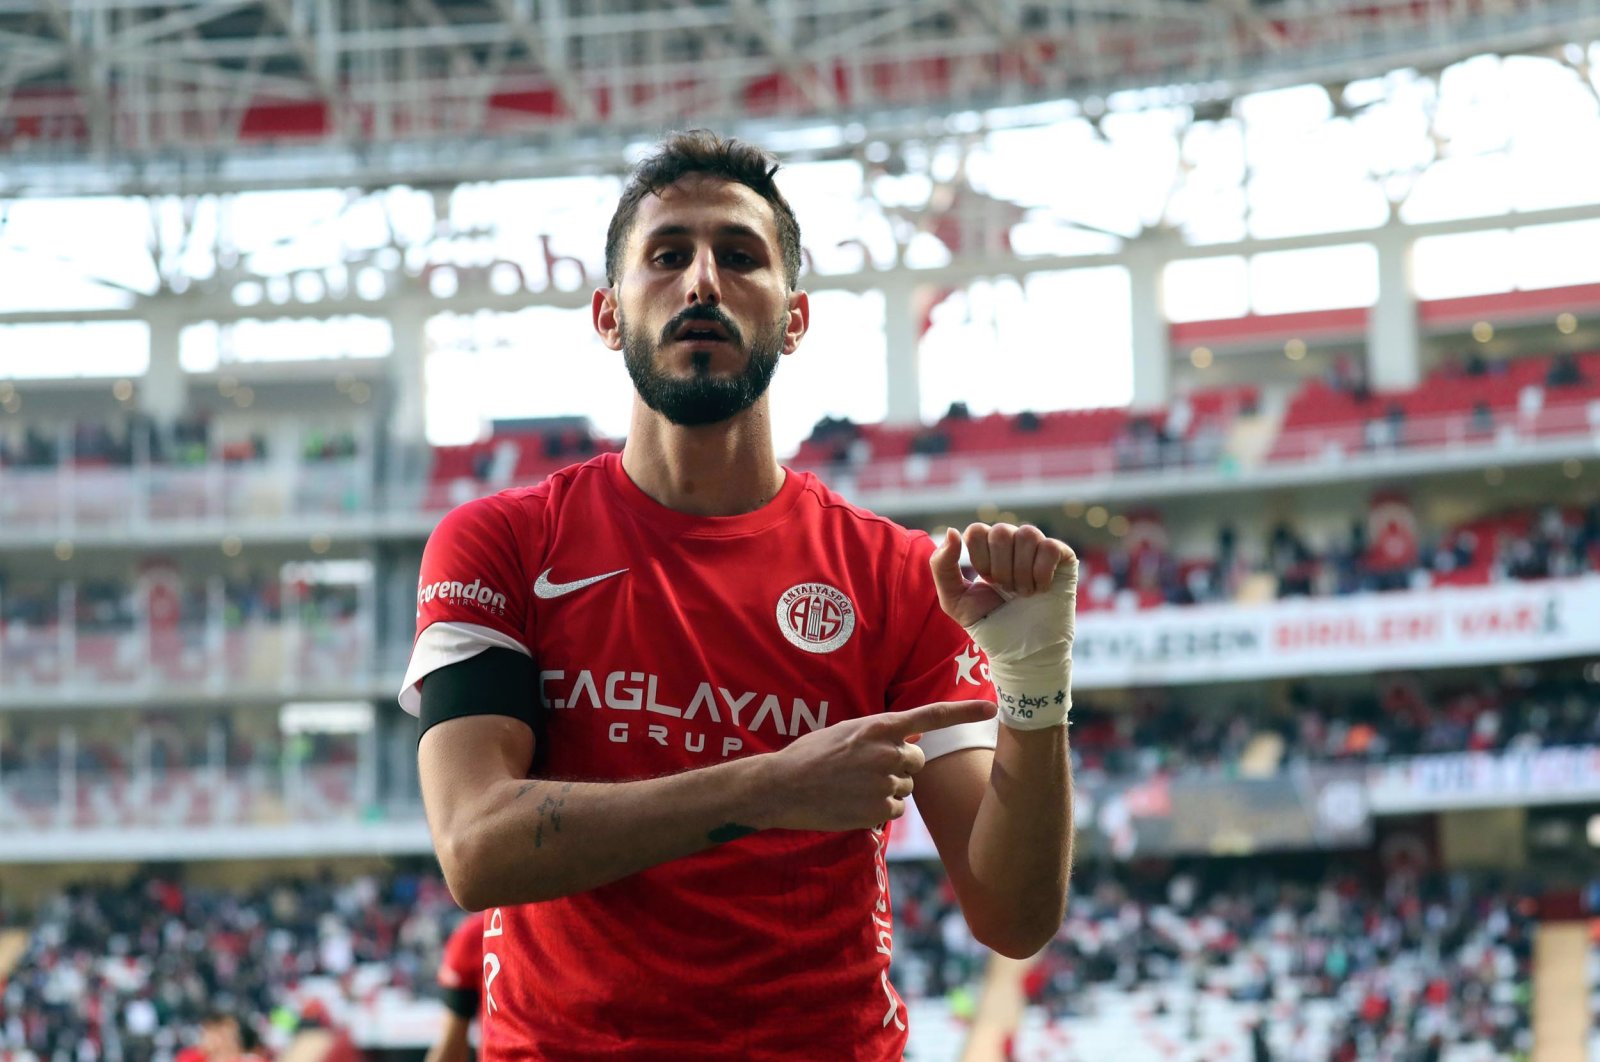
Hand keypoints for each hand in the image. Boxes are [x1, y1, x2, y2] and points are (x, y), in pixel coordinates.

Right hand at [756, 699, 996, 831]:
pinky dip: (880, 810)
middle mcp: (888, 752)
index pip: (932, 716)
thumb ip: (881, 734)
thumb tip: (910, 741)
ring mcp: (886, 783)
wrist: (782, 787)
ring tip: (852, 787)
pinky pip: (895, 811)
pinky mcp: (880, 811)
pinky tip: (853, 804)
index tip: (994, 708)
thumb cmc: (811, 755)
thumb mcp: (847, 731)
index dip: (964, 711)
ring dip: (887, 789)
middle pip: (917, 761)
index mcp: (880, 726)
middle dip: (900, 766)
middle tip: (866, 770)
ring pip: (905, 788)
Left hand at [929, 523, 1075, 627]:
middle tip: (1006, 590)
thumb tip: (952, 531)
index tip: (987, 582)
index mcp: (988, 549)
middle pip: (1001, 531)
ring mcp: (1038, 549)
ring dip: (1021, 571)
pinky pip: (1050, 546)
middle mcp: (1013, 544)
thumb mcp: (954, 600)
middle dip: (1000, 567)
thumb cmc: (989, 625)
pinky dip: (1042, 572)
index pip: (977, 530)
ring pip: (1027, 534)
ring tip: (1024, 593)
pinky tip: (1041, 590)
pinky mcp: (1063, 558)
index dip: (979, 558)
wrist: (1022, 652)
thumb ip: (942, 566)